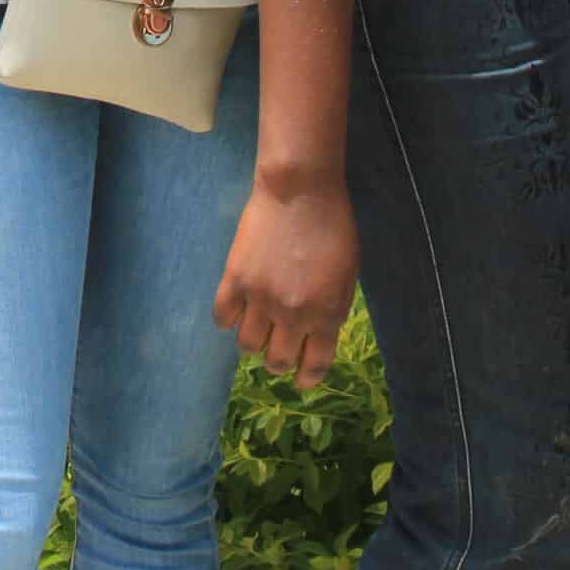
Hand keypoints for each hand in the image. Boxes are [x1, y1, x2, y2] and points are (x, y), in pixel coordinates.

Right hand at [212, 175, 358, 391]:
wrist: (300, 191)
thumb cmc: (333, 227)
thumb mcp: (347, 276)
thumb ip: (332, 310)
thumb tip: (316, 333)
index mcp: (326, 316)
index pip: (314, 366)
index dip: (306, 378)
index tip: (300, 379)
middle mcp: (293, 315)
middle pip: (278, 361)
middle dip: (278, 360)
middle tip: (276, 347)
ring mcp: (261, 298)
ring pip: (248, 345)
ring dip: (253, 342)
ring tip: (255, 326)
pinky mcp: (235, 278)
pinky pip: (223, 316)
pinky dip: (227, 319)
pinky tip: (234, 308)